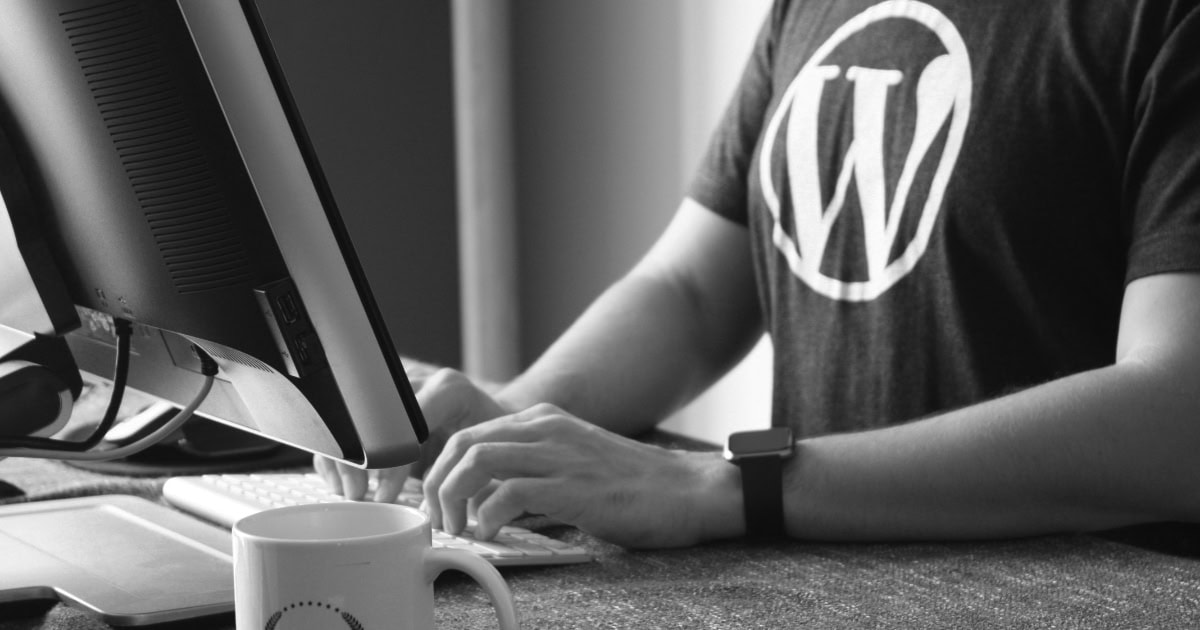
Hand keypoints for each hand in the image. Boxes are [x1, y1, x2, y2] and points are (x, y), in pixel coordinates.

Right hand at [314, 366, 512, 501]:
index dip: (391, 461)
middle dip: (358, 459)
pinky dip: (340, 453)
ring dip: (343, 456)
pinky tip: (341, 481)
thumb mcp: (489, 456)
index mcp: (449, 389)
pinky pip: (349, 424)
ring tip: (351, 491)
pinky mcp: (383, 404)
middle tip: (358, 494)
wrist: (498, 424)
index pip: (406, 422)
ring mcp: (397, 389)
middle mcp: (420, 381)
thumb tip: (441, 512)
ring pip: (352, 416)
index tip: (386, 494)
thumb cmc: (498, 443)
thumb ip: (465, 474)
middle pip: (370, 414)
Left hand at [422, 403, 742, 548]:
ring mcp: (560, 453)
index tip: (439, 504)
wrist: (688, 491)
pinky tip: (494, 535)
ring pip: (476, 460)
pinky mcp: (573, 486)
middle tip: (441, 521)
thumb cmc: (634, 487)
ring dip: (453, 499)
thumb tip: (484, 501)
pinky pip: (509, 493)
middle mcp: (546, 428)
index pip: (469, 432)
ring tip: (459, 529)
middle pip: (462, 442)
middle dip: (437, 484)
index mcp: (543, 421)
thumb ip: (531, 471)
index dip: (442, 469)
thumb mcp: (573, 463)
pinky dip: (489, 517)